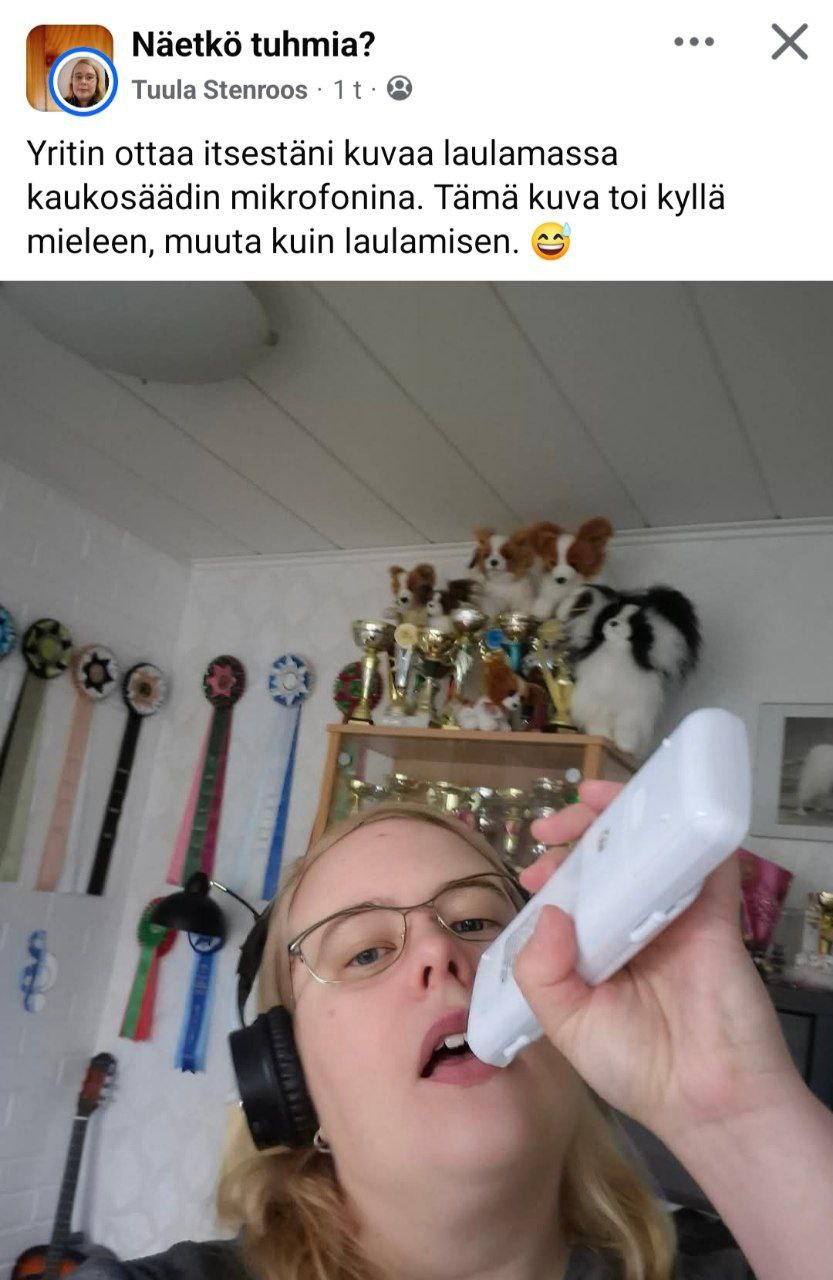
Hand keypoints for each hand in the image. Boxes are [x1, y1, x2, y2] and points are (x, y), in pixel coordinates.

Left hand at [512, 780, 800, 1147]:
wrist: (707, 1102)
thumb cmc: (634, 1068)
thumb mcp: (566, 1025)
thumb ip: (542, 973)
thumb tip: (549, 911)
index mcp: (596, 947)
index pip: (572, 892)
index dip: (551, 870)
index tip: (532, 866)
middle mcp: (633, 923)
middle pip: (608, 859)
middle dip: (578, 831)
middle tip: (552, 829)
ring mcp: (675, 914)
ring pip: (650, 848)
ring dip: (623, 817)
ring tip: (591, 804)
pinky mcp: (715, 914)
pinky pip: (703, 864)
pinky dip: (681, 834)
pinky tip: (654, 818)